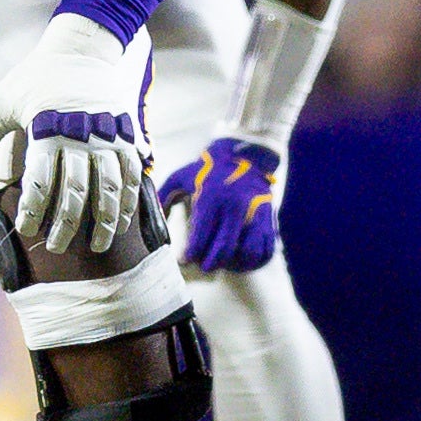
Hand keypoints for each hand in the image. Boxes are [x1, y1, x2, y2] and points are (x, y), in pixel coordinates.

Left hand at [0, 13, 147, 253]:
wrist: (83, 48)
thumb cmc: (34, 78)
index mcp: (47, 129)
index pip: (40, 181)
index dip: (34, 210)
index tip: (27, 229)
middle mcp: (80, 136)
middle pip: (75, 191)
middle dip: (66, 224)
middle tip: (55, 247)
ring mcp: (108, 136)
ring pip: (109, 187)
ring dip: (105, 220)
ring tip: (97, 246)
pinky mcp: (127, 133)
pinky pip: (131, 174)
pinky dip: (128, 200)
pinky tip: (121, 221)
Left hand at [162, 138, 280, 272]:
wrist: (245, 156)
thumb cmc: (208, 171)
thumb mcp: (180, 177)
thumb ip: (162, 198)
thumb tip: (151, 223)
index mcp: (211, 198)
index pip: (200, 238)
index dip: (190, 255)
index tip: (185, 259)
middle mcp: (235, 207)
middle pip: (223, 250)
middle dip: (210, 263)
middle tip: (203, 264)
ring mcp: (256, 214)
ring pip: (248, 253)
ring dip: (234, 264)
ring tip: (224, 263)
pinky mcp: (269, 219)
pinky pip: (266, 250)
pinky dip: (254, 261)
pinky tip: (241, 259)